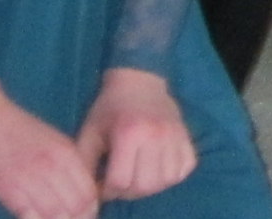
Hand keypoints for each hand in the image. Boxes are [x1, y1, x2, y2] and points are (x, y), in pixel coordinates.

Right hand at [0, 78, 98, 218]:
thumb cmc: (14, 127)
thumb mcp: (51, 139)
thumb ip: (66, 162)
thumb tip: (79, 189)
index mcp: (67, 152)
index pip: (90, 192)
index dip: (90, 209)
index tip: (84, 215)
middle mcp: (53, 166)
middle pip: (78, 207)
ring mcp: (31, 178)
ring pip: (57, 215)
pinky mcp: (7, 189)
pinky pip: (30, 216)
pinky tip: (34, 218)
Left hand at [76, 68, 195, 202]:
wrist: (139, 79)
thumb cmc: (109, 108)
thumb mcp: (89, 132)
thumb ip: (85, 163)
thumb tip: (89, 193)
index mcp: (128, 133)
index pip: (120, 181)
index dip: (107, 190)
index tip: (102, 184)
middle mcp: (155, 135)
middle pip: (145, 185)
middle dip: (129, 191)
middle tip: (121, 182)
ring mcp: (174, 135)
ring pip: (167, 180)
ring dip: (151, 186)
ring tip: (138, 177)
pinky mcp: (186, 135)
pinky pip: (185, 168)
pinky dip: (172, 175)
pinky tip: (158, 169)